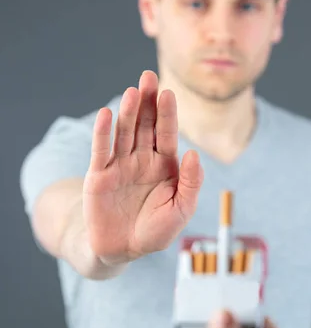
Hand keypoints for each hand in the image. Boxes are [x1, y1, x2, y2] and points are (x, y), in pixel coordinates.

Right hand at [82, 70, 203, 265]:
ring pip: (124, 133)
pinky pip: (101, 151)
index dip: (168, 114)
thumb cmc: (155, 231)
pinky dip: (103, 133)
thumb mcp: (181, 211)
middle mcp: (142, 159)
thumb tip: (194, 154)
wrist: (122, 250)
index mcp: (165, 165)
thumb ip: (190, 183)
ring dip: (127, 112)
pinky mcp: (99, 175)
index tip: (168, 93)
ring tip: (132, 92)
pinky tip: (106, 115)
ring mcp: (120, 165)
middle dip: (147, 102)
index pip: (167, 134)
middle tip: (148, 77)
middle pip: (145, 125)